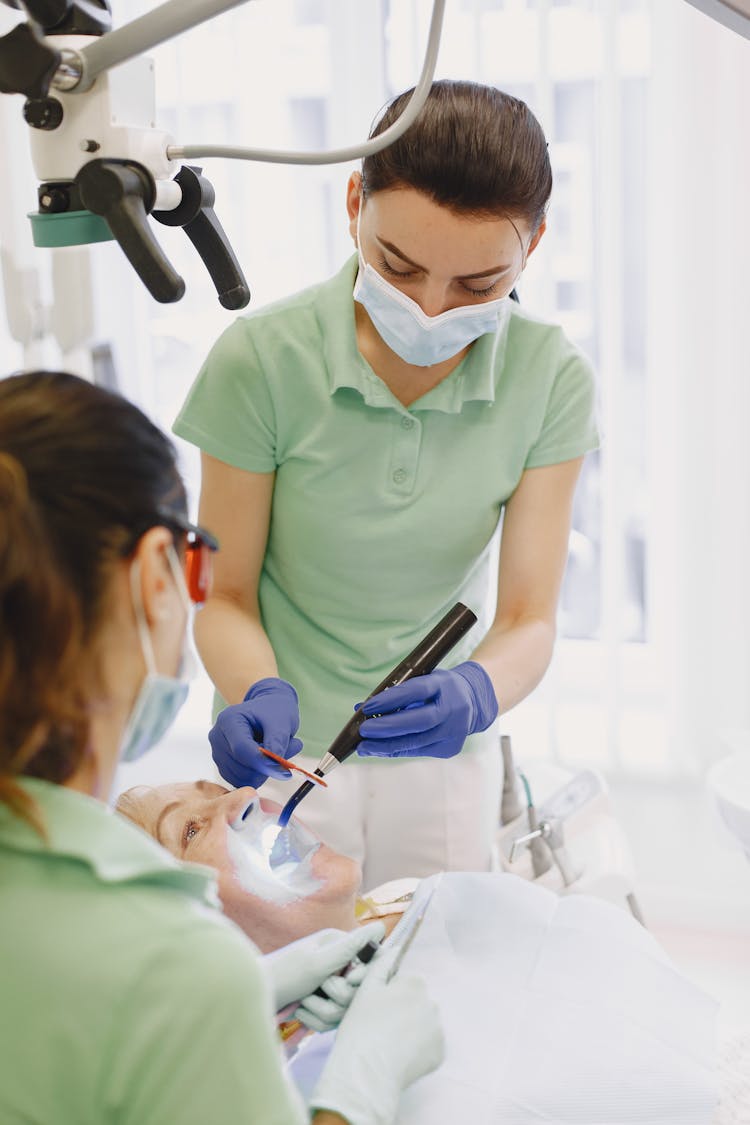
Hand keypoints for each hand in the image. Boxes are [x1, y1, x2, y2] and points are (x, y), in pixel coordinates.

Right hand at [209, 677, 301, 787]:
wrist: (269, 710)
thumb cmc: (275, 711)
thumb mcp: (282, 720)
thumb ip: (277, 742)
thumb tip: (274, 767)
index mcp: (228, 720)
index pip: (241, 749)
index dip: (262, 762)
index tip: (282, 766)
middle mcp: (217, 737)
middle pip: (240, 767)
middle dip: (266, 766)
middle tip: (288, 750)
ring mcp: (218, 753)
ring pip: (241, 778)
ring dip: (264, 772)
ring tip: (278, 753)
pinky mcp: (223, 766)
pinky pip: (241, 781)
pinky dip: (258, 776)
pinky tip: (266, 760)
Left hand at [264, 922, 384, 1017]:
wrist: (252, 999)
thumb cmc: (284, 975)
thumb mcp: (319, 961)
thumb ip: (351, 947)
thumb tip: (382, 926)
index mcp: (339, 944)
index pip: (372, 963)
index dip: (362, 977)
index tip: (347, 979)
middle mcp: (336, 962)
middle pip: (358, 991)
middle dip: (337, 997)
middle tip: (318, 988)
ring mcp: (328, 984)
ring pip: (345, 1009)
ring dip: (322, 1011)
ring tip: (304, 1001)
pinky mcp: (320, 1004)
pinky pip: (331, 1021)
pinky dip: (315, 1020)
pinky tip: (300, 1013)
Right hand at [310, 949, 444, 1124]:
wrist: (366, 1072)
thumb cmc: (361, 1027)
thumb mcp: (366, 989)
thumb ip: (383, 964)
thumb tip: (396, 948)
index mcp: (415, 983)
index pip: (405, 983)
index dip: (388, 996)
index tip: (376, 1010)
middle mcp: (432, 1002)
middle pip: (416, 1003)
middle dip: (403, 1012)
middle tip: (381, 1028)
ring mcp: (439, 1029)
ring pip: (423, 1024)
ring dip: (412, 1030)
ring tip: (389, 1044)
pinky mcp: (440, 1053)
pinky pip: (429, 1046)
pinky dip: (418, 1050)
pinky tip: (400, 1056)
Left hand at [356, 661, 497, 758]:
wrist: (474, 701)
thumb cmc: (439, 688)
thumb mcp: (423, 680)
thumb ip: (395, 692)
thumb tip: (361, 708)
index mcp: (445, 685)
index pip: (417, 691)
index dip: (391, 699)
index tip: (367, 708)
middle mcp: (453, 708)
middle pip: (419, 721)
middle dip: (387, 728)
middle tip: (363, 732)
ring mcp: (454, 731)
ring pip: (417, 742)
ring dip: (387, 746)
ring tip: (364, 747)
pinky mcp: (450, 748)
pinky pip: (419, 751)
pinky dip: (398, 750)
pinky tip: (379, 750)